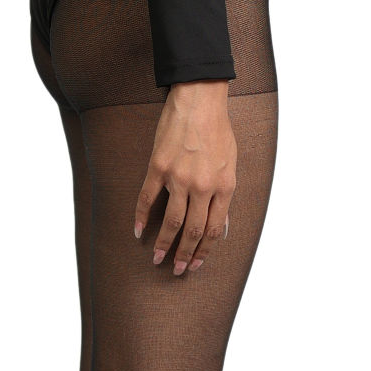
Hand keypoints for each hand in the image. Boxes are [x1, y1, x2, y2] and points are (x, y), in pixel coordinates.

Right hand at [133, 81, 236, 275]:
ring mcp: (179, 177)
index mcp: (224, 186)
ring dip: (163, 243)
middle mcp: (202, 186)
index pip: (213, 228)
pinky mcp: (158, 167)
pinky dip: (141, 217)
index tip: (197, 263)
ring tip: (157, 258)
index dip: (205, 250)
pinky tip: (138, 231)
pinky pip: (147, 198)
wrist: (199, 100)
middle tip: (177, 270)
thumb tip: (220, 223)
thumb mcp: (232, 163)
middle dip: (185, 254)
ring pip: (171, 220)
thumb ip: (225, 194)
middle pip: (192, 230)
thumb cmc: (218, 129)